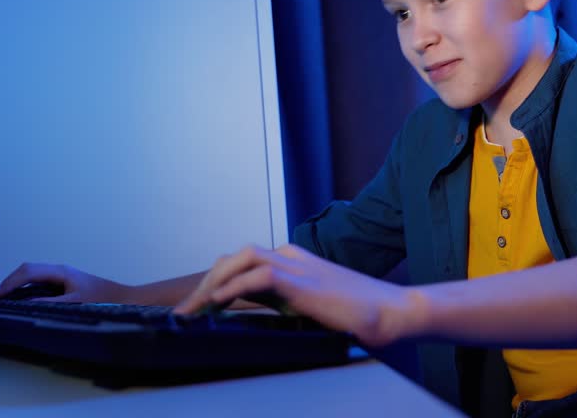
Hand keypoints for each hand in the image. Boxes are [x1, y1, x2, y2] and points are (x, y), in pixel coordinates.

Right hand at [0, 262, 133, 303]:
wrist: (124, 298)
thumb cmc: (103, 300)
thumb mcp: (75, 303)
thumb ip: (51, 304)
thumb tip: (27, 305)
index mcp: (61, 271)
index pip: (28, 272)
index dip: (10, 283)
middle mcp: (59, 270)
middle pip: (27, 269)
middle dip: (9, 282)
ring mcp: (61, 275)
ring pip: (32, 273)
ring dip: (16, 283)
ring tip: (3, 299)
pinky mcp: (64, 282)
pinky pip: (39, 280)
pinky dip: (25, 287)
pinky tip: (21, 299)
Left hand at [173, 244, 420, 346]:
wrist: (391, 311)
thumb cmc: (357, 315)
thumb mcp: (309, 309)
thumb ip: (283, 306)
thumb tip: (251, 320)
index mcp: (290, 262)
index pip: (241, 266)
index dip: (214, 284)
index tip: (193, 309)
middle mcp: (289, 257)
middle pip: (234, 259)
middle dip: (206, 283)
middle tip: (184, 311)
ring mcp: (295, 265)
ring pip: (240, 259)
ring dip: (212, 283)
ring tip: (192, 309)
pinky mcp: (301, 280)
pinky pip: (257, 277)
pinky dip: (232, 288)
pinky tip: (216, 303)